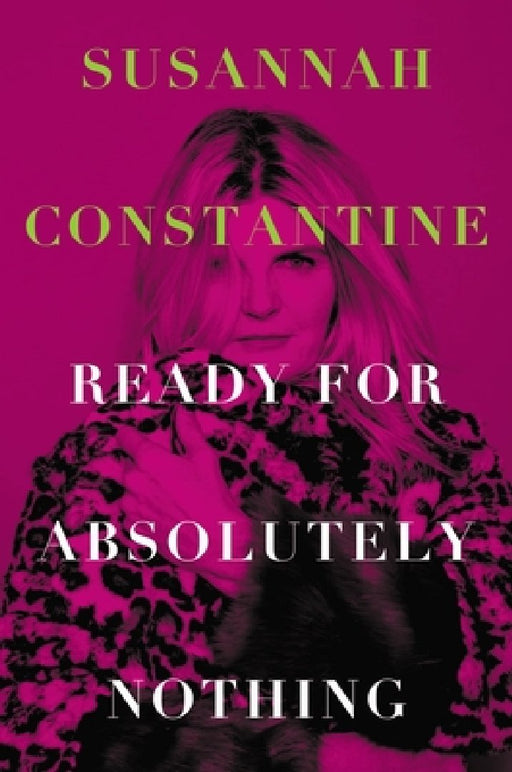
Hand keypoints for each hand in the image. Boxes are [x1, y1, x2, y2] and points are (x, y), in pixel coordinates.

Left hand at [115, 407, 251, 595]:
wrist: (216, 543)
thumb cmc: (212, 499)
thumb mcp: (205, 458)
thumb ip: (189, 431)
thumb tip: (182, 411)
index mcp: (149, 461)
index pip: (126, 438)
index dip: (130, 435)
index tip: (133, 435)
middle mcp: (135, 482)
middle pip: (125, 464)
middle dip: (138, 463)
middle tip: (161, 468)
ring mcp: (132, 507)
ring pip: (128, 489)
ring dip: (140, 487)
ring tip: (167, 493)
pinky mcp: (136, 528)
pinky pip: (132, 512)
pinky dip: (143, 508)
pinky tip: (166, 511)